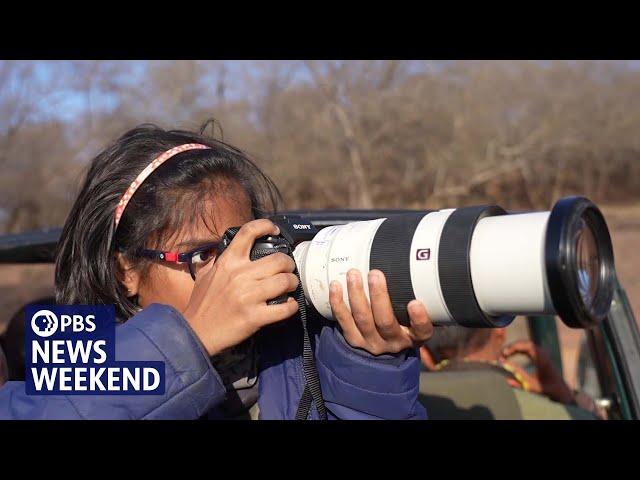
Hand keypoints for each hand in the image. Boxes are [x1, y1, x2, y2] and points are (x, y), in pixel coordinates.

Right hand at [182, 219, 299, 355]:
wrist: (195, 333)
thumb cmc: (201, 305)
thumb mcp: (205, 275)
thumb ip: (218, 261)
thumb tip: (229, 249)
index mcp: (228, 262)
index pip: (248, 232)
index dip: (266, 226)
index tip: (275, 230)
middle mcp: (239, 275)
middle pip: (279, 259)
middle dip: (289, 264)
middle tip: (288, 270)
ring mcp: (248, 296)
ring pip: (285, 281)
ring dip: (292, 283)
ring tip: (289, 287)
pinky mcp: (254, 317)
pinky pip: (284, 308)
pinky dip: (291, 306)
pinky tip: (289, 305)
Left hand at [329, 268, 432, 354]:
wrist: (384, 348)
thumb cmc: (403, 322)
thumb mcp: (414, 317)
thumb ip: (414, 295)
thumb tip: (409, 261)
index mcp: (414, 335)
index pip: (422, 330)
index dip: (419, 319)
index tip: (415, 303)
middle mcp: (394, 342)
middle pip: (385, 321)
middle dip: (379, 296)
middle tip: (375, 274)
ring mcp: (372, 342)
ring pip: (362, 319)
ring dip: (356, 294)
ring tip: (354, 274)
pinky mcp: (354, 340)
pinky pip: (344, 321)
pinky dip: (338, 303)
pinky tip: (336, 286)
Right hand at [499, 340, 574, 404]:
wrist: (558, 389)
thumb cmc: (544, 387)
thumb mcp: (529, 384)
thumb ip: (516, 377)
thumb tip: (503, 368)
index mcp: (541, 358)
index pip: (525, 345)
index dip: (513, 347)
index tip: (504, 354)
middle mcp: (542, 353)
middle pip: (524, 343)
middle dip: (511, 347)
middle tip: (501, 354)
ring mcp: (541, 352)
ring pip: (525, 344)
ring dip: (514, 348)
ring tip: (504, 355)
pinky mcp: (540, 354)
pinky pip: (527, 348)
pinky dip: (518, 350)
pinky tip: (510, 355)